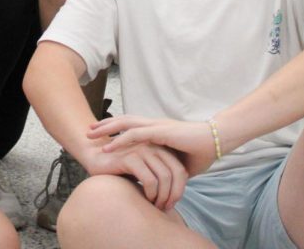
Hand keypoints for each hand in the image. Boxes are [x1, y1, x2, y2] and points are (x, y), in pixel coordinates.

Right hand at [82, 141, 187, 210]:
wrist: (95, 157)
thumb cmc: (120, 168)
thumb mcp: (144, 171)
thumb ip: (158, 177)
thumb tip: (173, 198)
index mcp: (160, 148)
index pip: (181, 170)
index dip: (180, 189)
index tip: (172, 204)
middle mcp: (154, 147)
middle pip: (176, 173)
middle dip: (173, 194)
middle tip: (165, 208)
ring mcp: (142, 151)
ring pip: (165, 177)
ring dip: (163, 196)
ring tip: (156, 206)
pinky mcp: (130, 158)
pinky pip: (149, 179)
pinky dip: (151, 193)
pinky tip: (146, 199)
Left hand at [89, 115, 217, 177]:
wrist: (215, 141)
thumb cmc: (200, 152)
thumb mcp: (177, 162)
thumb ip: (165, 167)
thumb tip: (160, 181)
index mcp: (157, 129)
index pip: (131, 125)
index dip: (115, 128)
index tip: (100, 134)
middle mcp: (154, 125)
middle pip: (123, 120)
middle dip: (104, 125)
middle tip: (88, 130)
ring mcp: (156, 127)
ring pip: (125, 124)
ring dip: (106, 129)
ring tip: (90, 134)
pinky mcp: (161, 132)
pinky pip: (136, 135)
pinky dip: (120, 140)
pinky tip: (108, 146)